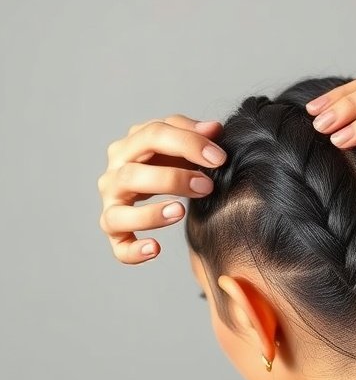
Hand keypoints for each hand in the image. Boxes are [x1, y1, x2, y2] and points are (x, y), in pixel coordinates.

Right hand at [98, 115, 226, 263]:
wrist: (150, 190)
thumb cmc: (166, 162)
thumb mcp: (179, 145)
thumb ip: (194, 135)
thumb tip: (214, 129)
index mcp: (128, 147)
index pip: (152, 135)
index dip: (187, 143)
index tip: (219, 158)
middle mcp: (113, 175)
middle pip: (132, 174)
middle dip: (172, 179)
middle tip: (207, 186)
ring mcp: (111, 205)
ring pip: (119, 213)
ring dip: (150, 215)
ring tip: (180, 212)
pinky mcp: (115, 233)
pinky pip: (119, 246)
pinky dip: (133, 251)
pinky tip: (156, 249)